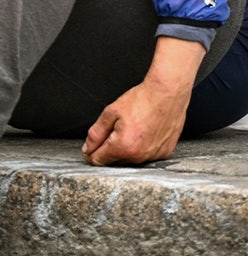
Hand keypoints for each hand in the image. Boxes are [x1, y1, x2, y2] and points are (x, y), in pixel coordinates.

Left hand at [82, 37, 203, 165]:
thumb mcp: (110, 113)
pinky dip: (141, 147)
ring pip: (130, 159)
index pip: (98, 160)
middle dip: (109, 149)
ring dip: (126, 149)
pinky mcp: (164, 152)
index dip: (90, 153)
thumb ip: (96, 134)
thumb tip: (88, 148)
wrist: (167, 93)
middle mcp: (140, 156)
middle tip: (114, 129)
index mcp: (123, 147)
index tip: (90, 147)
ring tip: (131, 128)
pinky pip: (146, 155)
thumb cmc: (141, 100)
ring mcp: (154, 155)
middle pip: (114, 161)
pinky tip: (142, 132)